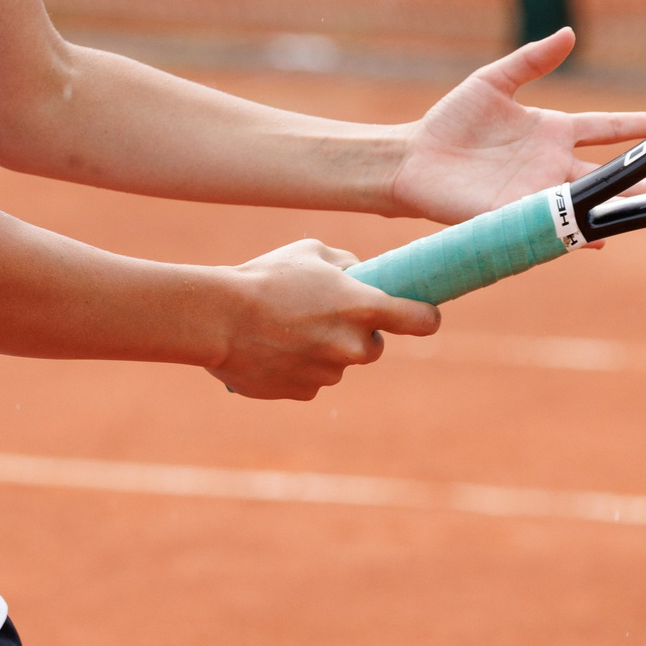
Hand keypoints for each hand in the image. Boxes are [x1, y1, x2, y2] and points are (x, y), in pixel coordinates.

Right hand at [213, 240, 439, 400]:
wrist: (219, 318)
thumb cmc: (265, 277)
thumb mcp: (310, 253)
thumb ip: (346, 265)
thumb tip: (360, 275)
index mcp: (364, 307)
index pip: (422, 320)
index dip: (426, 317)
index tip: (424, 315)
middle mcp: (353, 345)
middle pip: (374, 347)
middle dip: (357, 334)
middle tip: (326, 316)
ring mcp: (329, 373)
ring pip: (339, 364)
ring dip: (324, 350)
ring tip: (287, 328)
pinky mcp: (304, 392)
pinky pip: (312, 380)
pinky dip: (300, 368)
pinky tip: (274, 349)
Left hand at [385, 28, 645, 225]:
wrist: (413, 158)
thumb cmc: (452, 121)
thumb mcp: (494, 81)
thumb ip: (531, 60)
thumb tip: (570, 33)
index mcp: (554, 131)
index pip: (609, 128)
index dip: (641, 124)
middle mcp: (553, 166)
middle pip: (612, 173)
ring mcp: (537, 192)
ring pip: (591, 201)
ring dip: (621, 207)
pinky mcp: (516, 214)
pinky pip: (553, 223)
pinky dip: (577, 230)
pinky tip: (601, 237)